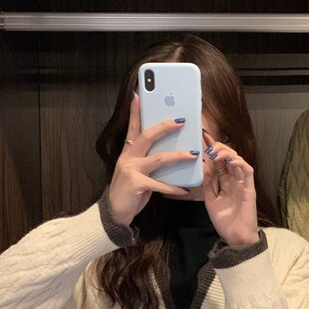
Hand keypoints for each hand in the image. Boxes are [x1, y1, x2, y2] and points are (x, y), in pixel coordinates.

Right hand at [108, 93, 199, 224]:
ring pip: (158, 158)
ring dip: (178, 156)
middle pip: (147, 136)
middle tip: (181, 121)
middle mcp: (128, 157)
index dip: (135, 111)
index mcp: (128, 152)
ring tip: (192, 154)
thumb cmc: (130, 191)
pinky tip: (185, 189)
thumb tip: (169, 154)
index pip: (133, 127)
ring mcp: (131, 169)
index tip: (138, 95)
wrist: (115, 213)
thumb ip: (148, 161)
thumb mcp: (137, 172)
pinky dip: (173, 187)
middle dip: (165, 127)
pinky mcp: (137, 184)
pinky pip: (160, 184)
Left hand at [201, 131, 258, 247]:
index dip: (212, 148)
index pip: (219, 161)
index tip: (203, 136)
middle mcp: (234, 180)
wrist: (235, 237)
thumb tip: (204, 165)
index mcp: (224, 182)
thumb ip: (207, 184)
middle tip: (208, 143)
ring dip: (227, 153)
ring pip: (238, 160)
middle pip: (228, 157)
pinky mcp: (250, 188)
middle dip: (219, 147)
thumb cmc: (224, 222)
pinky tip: (229, 160)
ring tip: (215, 152)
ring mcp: (243, 183)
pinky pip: (247, 170)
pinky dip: (239, 162)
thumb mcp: (210, 201)